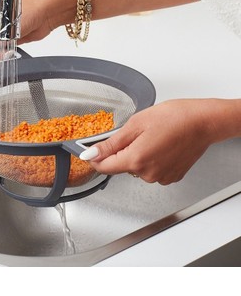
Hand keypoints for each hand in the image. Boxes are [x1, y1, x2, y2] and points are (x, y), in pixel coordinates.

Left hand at [80, 100, 216, 184]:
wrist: (203, 122)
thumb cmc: (174, 117)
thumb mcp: (136, 124)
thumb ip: (111, 143)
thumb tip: (91, 154)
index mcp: (135, 160)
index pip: (103, 167)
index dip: (95, 157)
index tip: (91, 149)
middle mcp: (147, 174)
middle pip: (121, 166)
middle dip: (122, 150)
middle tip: (135, 132)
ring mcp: (160, 177)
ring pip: (137, 168)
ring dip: (138, 155)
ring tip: (153, 137)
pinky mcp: (171, 177)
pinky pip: (152, 170)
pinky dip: (152, 159)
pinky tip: (162, 145)